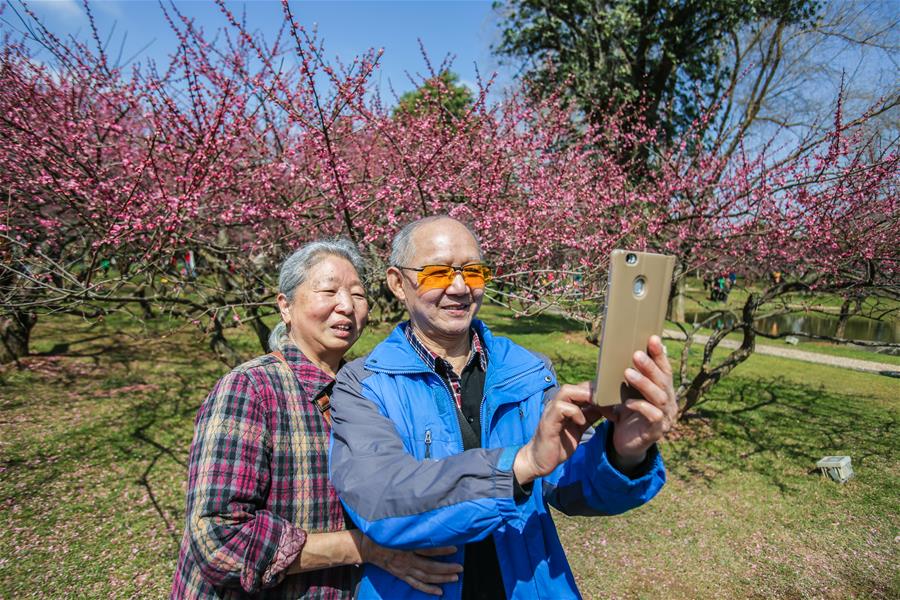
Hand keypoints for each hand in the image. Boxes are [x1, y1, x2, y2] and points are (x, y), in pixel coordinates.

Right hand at [359, 534, 461, 595]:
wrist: (366, 547)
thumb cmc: (382, 534)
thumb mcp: (394, 528)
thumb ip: (409, 526)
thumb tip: (425, 520)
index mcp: (405, 547)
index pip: (426, 549)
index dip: (441, 550)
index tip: (455, 548)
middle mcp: (406, 560)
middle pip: (429, 566)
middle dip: (446, 568)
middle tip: (460, 568)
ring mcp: (404, 570)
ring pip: (425, 577)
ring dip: (441, 578)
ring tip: (454, 577)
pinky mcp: (401, 575)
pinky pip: (416, 585)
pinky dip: (428, 589)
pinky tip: (439, 591)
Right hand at [514, 382, 604, 484]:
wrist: (539, 460)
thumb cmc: (559, 444)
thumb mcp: (579, 428)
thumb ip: (589, 416)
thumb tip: (604, 407)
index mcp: (565, 404)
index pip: (582, 388)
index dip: (598, 393)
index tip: (612, 403)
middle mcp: (557, 404)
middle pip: (576, 386)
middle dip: (594, 392)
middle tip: (609, 403)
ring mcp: (551, 411)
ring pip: (567, 391)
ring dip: (585, 397)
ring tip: (597, 408)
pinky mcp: (548, 421)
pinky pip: (561, 407)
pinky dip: (574, 412)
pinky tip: (582, 422)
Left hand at [600, 335, 677, 469]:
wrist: (625, 443)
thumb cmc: (627, 414)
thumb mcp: (627, 393)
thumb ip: (628, 377)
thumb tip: (616, 352)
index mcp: (663, 390)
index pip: (664, 369)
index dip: (659, 354)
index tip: (652, 338)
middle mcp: (669, 402)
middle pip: (663, 381)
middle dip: (650, 366)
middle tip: (636, 354)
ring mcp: (666, 417)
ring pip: (660, 397)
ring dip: (644, 383)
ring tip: (627, 373)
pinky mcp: (657, 431)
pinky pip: (654, 416)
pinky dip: (641, 407)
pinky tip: (628, 402)